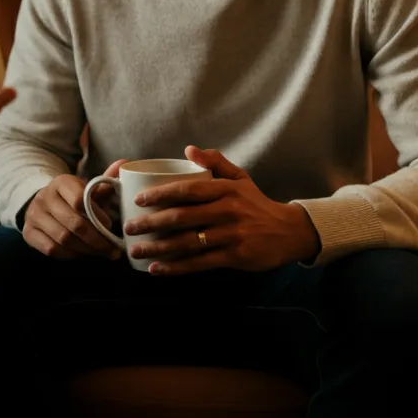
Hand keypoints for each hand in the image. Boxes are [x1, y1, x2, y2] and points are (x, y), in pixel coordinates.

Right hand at [22, 160, 126, 259]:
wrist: (43, 204)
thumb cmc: (73, 198)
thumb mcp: (88, 188)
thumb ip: (106, 180)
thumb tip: (125, 163)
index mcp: (61, 182)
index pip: (79, 200)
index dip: (98, 216)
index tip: (111, 225)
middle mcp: (44, 197)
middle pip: (74, 224)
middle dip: (97, 240)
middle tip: (112, 249)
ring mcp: (34, 215)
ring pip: (63, 239)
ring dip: (86, 249)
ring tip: (100, 252)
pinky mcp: (28, 232)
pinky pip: (51, 249)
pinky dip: (69, 254)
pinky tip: (81, 252)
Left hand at [122, 146, 321, 274]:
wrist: (289, 231)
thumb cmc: (256, 203)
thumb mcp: (240, 177)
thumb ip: (215, 161)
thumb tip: (188, 149)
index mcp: (225, 189)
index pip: (186, 190)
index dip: (160, 195)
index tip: (139, 200)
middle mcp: (227, 211)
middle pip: (181, 217)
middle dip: (150, 223)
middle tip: (129, 227)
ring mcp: (231, 235)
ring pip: (187, 242)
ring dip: (157, 247)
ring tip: (136, 250)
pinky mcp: (235, 256)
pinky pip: (199, 263)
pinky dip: (176, 267)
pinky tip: (157, 268)